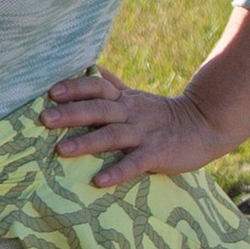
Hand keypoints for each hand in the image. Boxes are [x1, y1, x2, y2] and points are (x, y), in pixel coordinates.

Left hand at [43, 64, 223, 188]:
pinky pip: (135, 163)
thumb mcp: (136, 97)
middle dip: (70, 113)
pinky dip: (118, 171)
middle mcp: (131, 113)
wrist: (205, 126)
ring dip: (86, 143)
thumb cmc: (162, 115)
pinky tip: (100, 181)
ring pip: (112, 135)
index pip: (97, 86)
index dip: (75, 87)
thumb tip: (91, 67)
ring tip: (61, 150)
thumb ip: (113, 85)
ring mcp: (144, 133)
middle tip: (44, 119)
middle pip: (98, 109)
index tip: (51, 91)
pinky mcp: (157, 154)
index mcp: (124, 99)